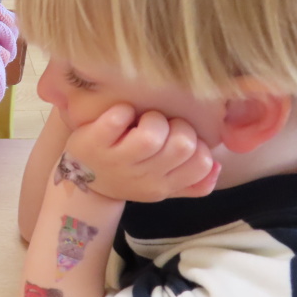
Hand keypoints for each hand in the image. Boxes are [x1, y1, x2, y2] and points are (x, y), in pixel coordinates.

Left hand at [61, 104, 219, 202]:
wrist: (81, 181)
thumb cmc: (127, 174)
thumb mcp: (159, 185)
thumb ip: (191, 182)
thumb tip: (216, 167)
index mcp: (162, 184)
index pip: (202, 164)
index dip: (198, 145)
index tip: (180, 140)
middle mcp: (142, 176)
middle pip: (182, 146)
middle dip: (178, 127)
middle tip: (163, 127)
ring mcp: (116, 160)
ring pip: (151, 136)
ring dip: (152, 119)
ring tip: (143, 121)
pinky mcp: (93, 142)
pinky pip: (116, 120)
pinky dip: (122, 111)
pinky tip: (121, 115)